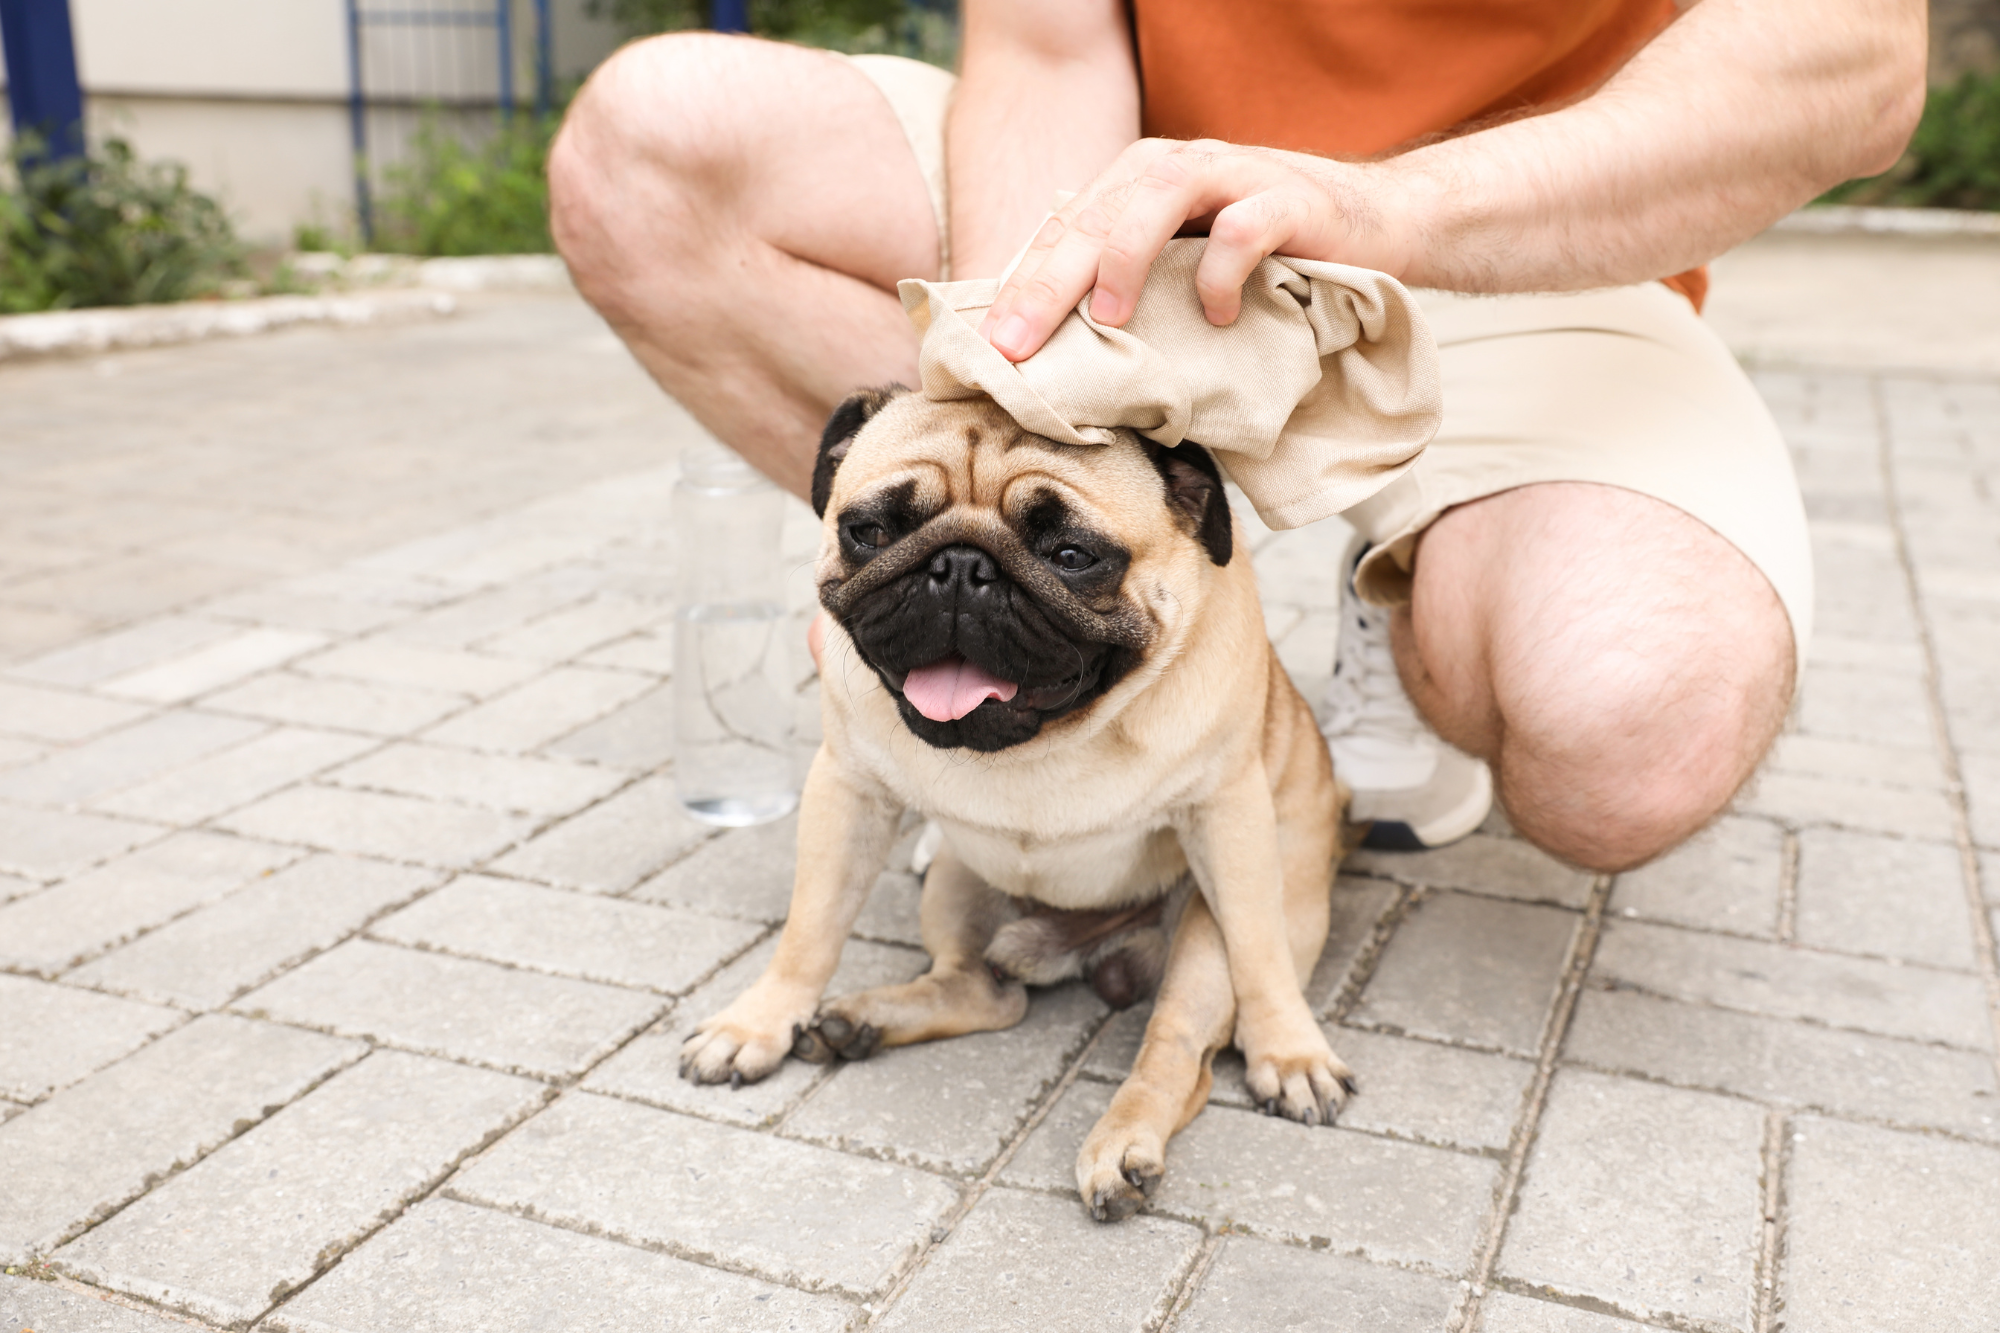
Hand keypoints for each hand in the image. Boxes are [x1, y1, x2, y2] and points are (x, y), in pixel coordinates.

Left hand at [976, 138, 1420, 361]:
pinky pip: (1242, 226)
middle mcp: (1178, 167)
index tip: (989, 348)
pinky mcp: (1289, 198)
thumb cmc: (1270, 256)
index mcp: (1139, 183)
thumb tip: (1062, 354)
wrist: (1379, 223)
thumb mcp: (1188, 268)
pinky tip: (1216, 317)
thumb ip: (1133, 287)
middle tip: (1016, 343)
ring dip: (1124, 257)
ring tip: (1110, 319)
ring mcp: (1234, 175)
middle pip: (1094, 215)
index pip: (1066, 230)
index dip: (1022, 286)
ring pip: (1156, 198)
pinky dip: (1220, 272)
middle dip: (1047, 282)